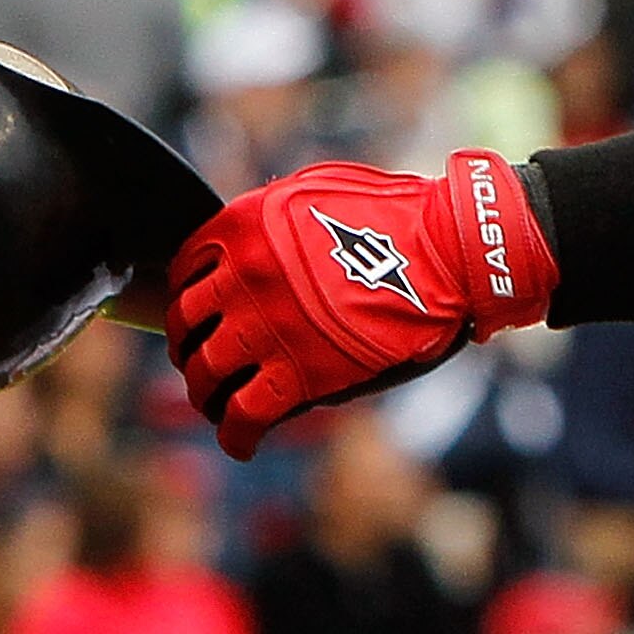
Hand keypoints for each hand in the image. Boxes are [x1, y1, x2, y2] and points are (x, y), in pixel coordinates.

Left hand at [167, 150, 557, 459]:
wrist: (450, 252)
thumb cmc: (398, 215)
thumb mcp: (317, 192)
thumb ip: (270, 218)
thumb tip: (244, 246)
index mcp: (245, 225)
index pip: (185, 271)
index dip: (184, 298)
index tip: (196, 316)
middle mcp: (244, 275)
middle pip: (186, 326)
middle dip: (188, 348)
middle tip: (200, 362)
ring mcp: (267, 327)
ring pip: (206, 375)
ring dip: (205, 395)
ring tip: (216, 405)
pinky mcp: (300, 374)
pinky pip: (243, 417)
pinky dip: (236, 436)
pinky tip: (242, 442)